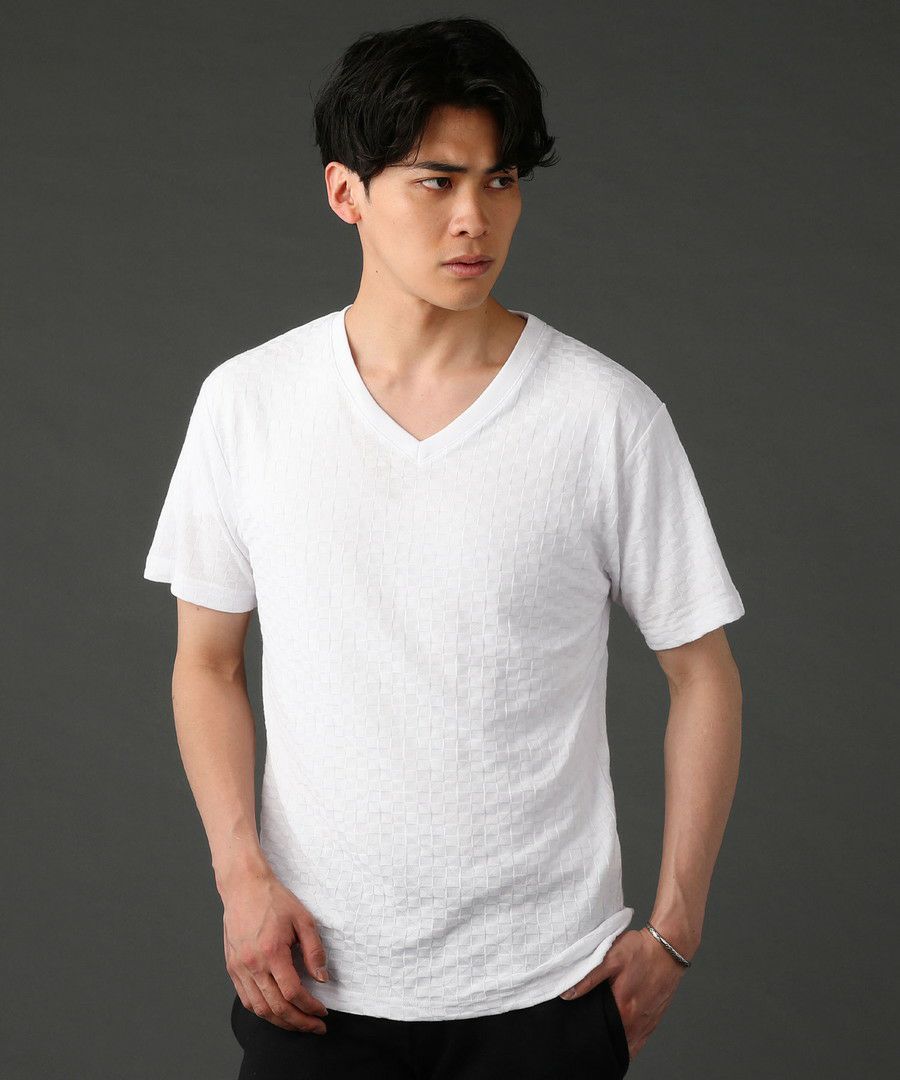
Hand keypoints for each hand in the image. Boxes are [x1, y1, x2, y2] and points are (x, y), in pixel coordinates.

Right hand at [222, 865, 330, 1033]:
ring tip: (298, 1023)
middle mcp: (252, 965)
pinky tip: (276, 1011)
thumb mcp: (303, 920)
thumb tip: (322, 979)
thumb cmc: (274, 900)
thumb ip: (314, 951)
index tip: (322, 1012)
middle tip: (315, 1026)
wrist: (244, 887)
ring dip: (280, 1022)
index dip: (310, 1007)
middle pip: (276, 1008)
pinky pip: (246, 999)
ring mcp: (239, 968)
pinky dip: (262, 1011)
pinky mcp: (232, 968)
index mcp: (272, 952)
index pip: (293, 993)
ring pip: (259, 1009)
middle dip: (299, 1022)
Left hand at [558, 927, 688, 1060]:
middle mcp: (636, 1022)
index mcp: (623, 1009)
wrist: (668, 948)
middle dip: (600, 1039)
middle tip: (587, 1032)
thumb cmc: (640, 951)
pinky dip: (628, 1043)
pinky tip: (619, 1038)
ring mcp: (646, 1023)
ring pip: (627, 1045)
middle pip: (613, 1040)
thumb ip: (588, 978)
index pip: (599, 1032)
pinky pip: (639, 1042)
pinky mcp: (654, 1020)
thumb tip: (567, 994)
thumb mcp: (610, 958)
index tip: (578, 1029)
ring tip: (601, 1035)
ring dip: (615, 1043)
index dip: (587, 1031)